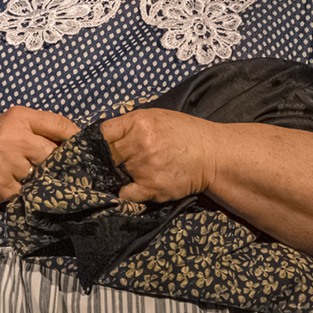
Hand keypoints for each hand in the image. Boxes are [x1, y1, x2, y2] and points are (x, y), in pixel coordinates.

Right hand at [0, 105, 79, 203]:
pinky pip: (27, 192)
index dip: (76, 137)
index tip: (84, 147)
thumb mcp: (15, 122)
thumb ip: (43, 127)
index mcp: (19, 117)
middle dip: (55, 162)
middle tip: (50, 166)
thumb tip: (80, 141)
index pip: (60, 125)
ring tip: (26, 174)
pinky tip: (15, 184)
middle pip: (54, 155)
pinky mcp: (1, 186)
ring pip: (42, 176)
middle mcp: (12, 138)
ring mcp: (5, 164)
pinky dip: (26, 192)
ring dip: (40, 179)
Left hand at [101, 108, 216, 202]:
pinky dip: (127, 193)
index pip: (102, 133)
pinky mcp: (152, 187)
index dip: (100, 142)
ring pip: (115, 175)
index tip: (103, 147)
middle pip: (107, 156)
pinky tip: (137, 186)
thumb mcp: (155, 118)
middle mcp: (139, 144)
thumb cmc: (183, 134)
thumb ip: (128, 125)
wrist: (213, 155)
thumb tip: (102, 136)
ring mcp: (145, 167)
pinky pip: (125, 194)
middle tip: (122, 160)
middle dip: (110, 160)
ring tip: (140, 170)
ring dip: (121, 175)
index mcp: (138, 123)